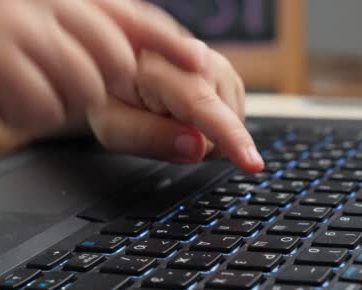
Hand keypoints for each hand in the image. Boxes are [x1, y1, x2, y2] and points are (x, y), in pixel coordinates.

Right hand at [0, 0, 202, 131]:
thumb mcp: (12, 26)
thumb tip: (114, 61)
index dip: (167, 40)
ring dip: (57, 103)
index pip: (127, 14)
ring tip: (16, 93)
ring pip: (84, 86)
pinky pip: (44, 107)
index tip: (198, 62)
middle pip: (114, 58)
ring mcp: (19, 27)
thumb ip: (63, 36)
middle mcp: (40, 2)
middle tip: (62, 90)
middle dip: (103, 88)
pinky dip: (26, 116)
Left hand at [88, 50, 263, 172]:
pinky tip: (188, 113)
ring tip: (172, 116)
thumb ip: (149, 138)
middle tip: (161, 126)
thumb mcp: (113, 127)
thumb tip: (197, 148)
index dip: (229, 136)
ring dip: (206, 132)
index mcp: (156, 65)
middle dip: (197, 139)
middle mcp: (192, 54)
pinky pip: (235, 114)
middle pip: (220, 120)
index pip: (200, 105)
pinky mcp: (226, 70)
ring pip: (232, 119)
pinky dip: (214, 123)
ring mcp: (214, 60)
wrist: (117, 65)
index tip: (251, 162)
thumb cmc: (110, 96)